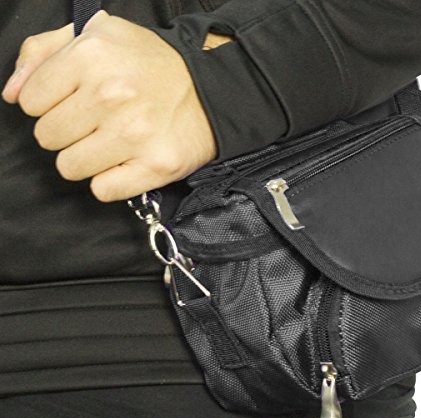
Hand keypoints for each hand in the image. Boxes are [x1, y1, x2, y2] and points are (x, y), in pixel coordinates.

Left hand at [1, 10, 220, 201]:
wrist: (211, 93)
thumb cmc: (151, 66)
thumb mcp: (97, 35)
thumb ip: (42, 53)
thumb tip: (12, 93)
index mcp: (91, 56)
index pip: (30, 102)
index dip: (49, 104)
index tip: (74, 102)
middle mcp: (111, 96)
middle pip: (47, 138)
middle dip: (67, 132)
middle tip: (96, 123)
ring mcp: (134, 135)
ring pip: (70, 168)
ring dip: (86, 159)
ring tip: (110, 143)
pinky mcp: (154, 166)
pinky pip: (103, 190)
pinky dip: (110, 181)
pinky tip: (124, 163)